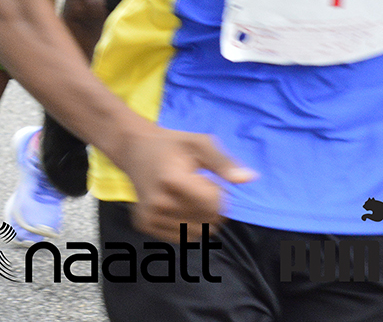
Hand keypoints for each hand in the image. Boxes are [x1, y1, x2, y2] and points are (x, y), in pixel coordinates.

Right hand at [116, 124, 255, 239]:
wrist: (133, 149)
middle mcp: (158, 202)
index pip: (214, 205)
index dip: (218, 193)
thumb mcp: (199, 144)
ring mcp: (150, 215)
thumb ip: (224, 162)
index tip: (205, 179)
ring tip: (187, 197)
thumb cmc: (171, 145)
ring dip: (200, 218)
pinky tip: (177, 207)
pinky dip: (187, 226)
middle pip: (208, 221)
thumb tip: (249, 178)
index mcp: (172, 180)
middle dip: (211, 207)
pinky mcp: (144, 224)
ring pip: (197, 233)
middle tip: (196, 187)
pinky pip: (182, 238)